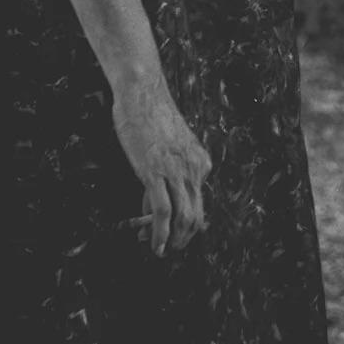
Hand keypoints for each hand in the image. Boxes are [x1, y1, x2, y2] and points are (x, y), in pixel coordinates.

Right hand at [111, 73, 210, 257]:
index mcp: (201, 162)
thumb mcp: (166, 148)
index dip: (181, 221)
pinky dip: (159, 234)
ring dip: (173, 241)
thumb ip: (166, 174)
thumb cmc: (150, 116)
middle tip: (168, 249)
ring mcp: (176, 172)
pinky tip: (153, 244)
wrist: (143, 92)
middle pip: (197, 216)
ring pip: (184, 219)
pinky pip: (163, 212)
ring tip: (160, 251)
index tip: (164, 228)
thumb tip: (153, 205)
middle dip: (183, 238)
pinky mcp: (156, 172)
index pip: (196, 202)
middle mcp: (194, 168)